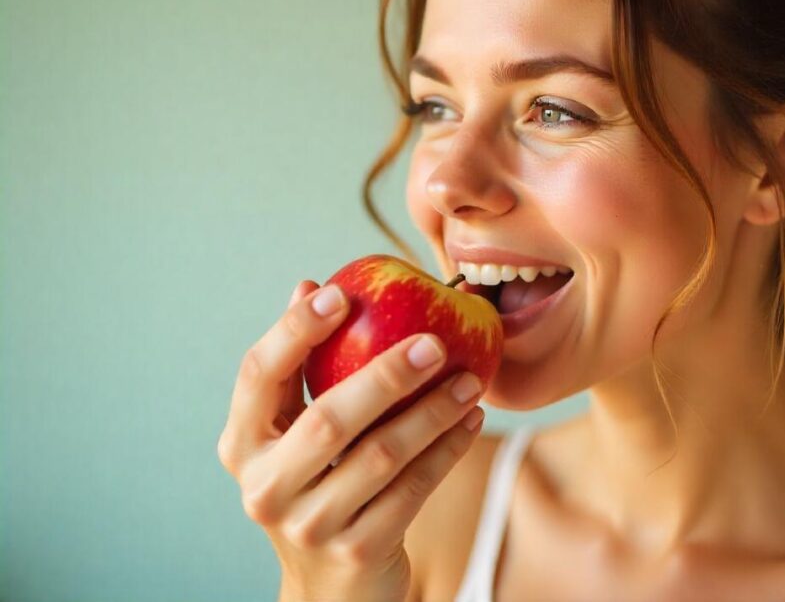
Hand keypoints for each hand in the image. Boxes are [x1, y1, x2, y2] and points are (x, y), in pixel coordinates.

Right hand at [217, 280, 484, 601]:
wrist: (328, 587)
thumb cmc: (317, 485)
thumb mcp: (296, 435)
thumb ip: (302, 367)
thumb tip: (310, 285)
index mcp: (242, 445)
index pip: (258, 375)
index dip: (295, 331)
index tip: (339, 293)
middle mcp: (264, 487)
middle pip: (328, 419)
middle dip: (385, 374)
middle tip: (435, 340)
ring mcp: (309, 525)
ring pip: (381, 455)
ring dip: (432, 411)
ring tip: (470, 379)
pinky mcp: (357, 551)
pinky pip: (413, 489)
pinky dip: (446, 450)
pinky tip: (470, 420)